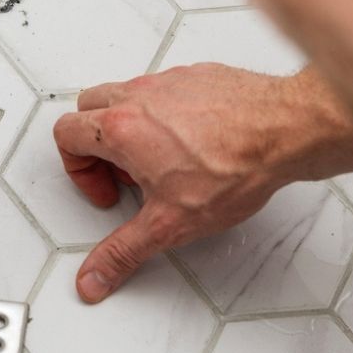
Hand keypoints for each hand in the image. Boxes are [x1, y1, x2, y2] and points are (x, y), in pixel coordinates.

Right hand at [54, 64, 352, 302]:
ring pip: (124, 95)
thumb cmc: (236, 166)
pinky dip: (164, 114)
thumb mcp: (169, 224)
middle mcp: (139, 97)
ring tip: (157, 161)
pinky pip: (163, 89)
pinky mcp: (196, 76)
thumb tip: (94, 276)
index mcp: (120, 129)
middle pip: (87, 109)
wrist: (286, 131)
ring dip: (128, 127)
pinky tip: (190, 143)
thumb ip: (123, 252)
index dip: (78, 170)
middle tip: (124, 175)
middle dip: (95, 145)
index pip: (66, 135)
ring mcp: (167, 82)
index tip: (108, 191)